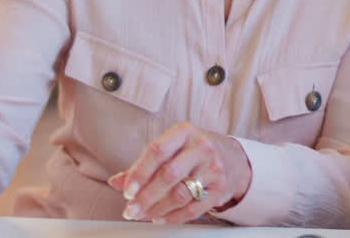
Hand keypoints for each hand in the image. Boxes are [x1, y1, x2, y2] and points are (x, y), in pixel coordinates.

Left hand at [107, 122, 249, 224]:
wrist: (233, 158)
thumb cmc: (193, 152)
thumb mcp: (171, 148)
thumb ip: (143, 164)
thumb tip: (116, 182)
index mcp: (184, 132)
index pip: (158, 151)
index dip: (139, 173)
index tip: (127, 191)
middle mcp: (201, 147)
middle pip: (169, 175)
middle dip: (146, 196)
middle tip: (131, 210)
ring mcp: (213, 168)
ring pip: (181, 194)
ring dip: (157, 209)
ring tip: (143, 215)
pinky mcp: (220, 188)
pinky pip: (193, 208)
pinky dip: (173, 217)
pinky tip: (160, 218)